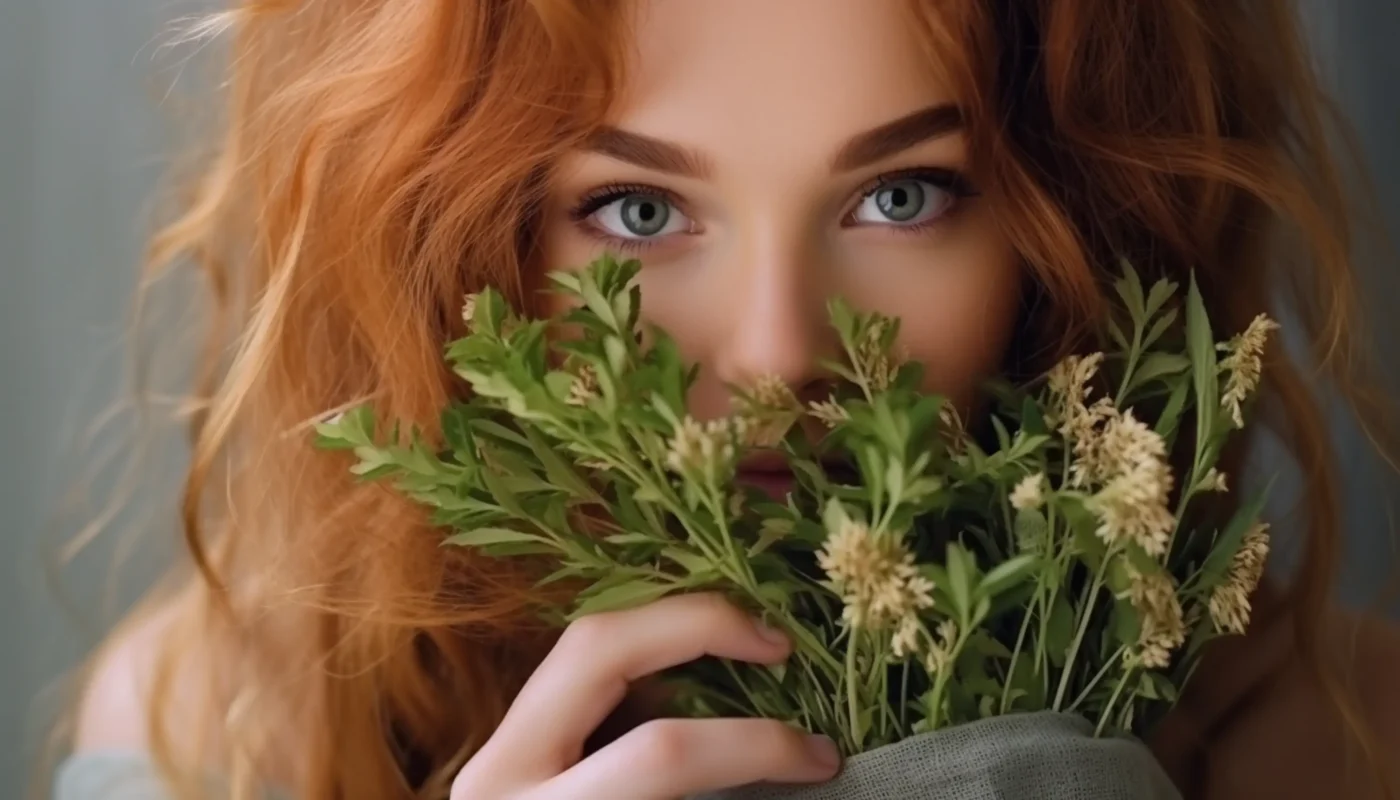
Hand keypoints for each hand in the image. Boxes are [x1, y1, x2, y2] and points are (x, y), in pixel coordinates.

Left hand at [451, 593, 842, 798]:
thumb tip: (804, 769)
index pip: (658, 755)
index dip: (754, 746)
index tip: (822, 756)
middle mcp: (502, 773)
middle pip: (599, 649)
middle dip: (700, 626)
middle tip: (778, 644)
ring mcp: (495, 752)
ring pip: (583, 642)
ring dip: (669, 629)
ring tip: (743, 644)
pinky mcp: (505, 746)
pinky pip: (581, 677)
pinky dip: (645, 664)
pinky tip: (692, 676)